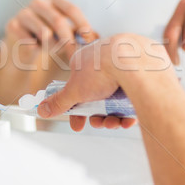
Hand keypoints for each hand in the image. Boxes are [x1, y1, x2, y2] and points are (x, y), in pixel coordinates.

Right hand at [5, 0, 98, 63]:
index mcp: (53, 0)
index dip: (82, 24)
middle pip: (58, 20)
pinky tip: (36, 50)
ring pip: (44, 32)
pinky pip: (28, 40)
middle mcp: (38, 3)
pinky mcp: (11, 25)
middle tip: (75, 52)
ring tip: (53, 51)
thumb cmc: (50, 39)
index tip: (90, 39)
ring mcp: (23, 13)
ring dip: (53, 46)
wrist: (23, 49)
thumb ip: (79, 33)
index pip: (71, 9)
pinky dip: (36, 49)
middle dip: (69, 39)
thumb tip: (98, 37)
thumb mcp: (66, 34)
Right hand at [37, 34, 170, 131]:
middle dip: (98, 116)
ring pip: (116, 98)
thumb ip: (58, 102)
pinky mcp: (143, 71)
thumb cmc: (103, 69)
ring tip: (116, 123)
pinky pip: (134, 94)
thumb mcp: (75, 91)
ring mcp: (125, 65)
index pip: (77, 89)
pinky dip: (130, 109)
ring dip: (113, 116)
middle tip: (100, 124)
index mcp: (86, 60)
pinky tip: (130, 118)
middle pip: (98, 96)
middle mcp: (105, 60)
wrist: (136, 61)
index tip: (78, 125)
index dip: (76, 110)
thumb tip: (41, 110)